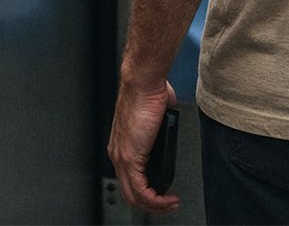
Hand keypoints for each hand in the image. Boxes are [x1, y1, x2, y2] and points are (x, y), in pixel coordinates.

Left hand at [108, 77, 179, 214]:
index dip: (146, 191)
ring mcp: (122, 157)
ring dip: (156, 205)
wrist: (142, 83)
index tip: (162, 193)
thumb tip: (169, 120)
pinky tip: (168, 199)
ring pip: (134, 196)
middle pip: (130, 193)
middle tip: (168, 204)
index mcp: (123, 146)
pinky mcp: (130, 158)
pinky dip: (156, 200)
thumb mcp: (158, 115)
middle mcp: (118, 154)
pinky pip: (141, 191)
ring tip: (171, 204)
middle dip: (151, 204)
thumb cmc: (148, 92)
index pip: (130, 179)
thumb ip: (161, 123)